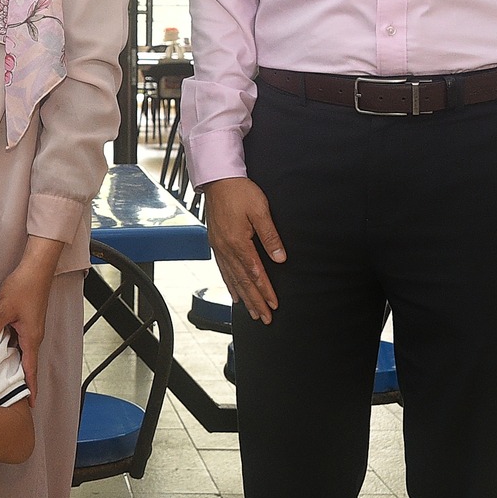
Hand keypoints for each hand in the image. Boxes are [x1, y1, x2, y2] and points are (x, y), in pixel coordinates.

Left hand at [0, 251, 57, 395]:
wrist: (36, 269)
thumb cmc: (24, 288)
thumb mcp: (3, 312)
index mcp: (31, 338)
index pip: (31, 370)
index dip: (30, 388)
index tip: (30, 405)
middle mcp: (33, 336)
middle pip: (26, 363)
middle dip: (20, 380)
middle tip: (9, 396)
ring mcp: (31, 328)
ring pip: (21, 351)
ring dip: (13, 364)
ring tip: (1, 378)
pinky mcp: (27, 321)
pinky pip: (19, 340)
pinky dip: (10, 348)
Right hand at [200, 177, 282, 323]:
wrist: (217, 179)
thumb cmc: (239, 192)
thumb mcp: (260, 211)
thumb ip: (270, 236)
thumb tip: (280, 258)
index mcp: (238, 242)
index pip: (255, 274)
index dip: (266, 291)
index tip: (274, 305)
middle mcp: (226, 249)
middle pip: (243, 282)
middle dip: (255, 301)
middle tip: (265, 318)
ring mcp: (219, 247)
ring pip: (232, 278)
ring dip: (243, 297)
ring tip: (252, 312)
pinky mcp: (216, 243)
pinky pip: (222, 269)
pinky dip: (229, 284)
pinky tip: (234, 293)